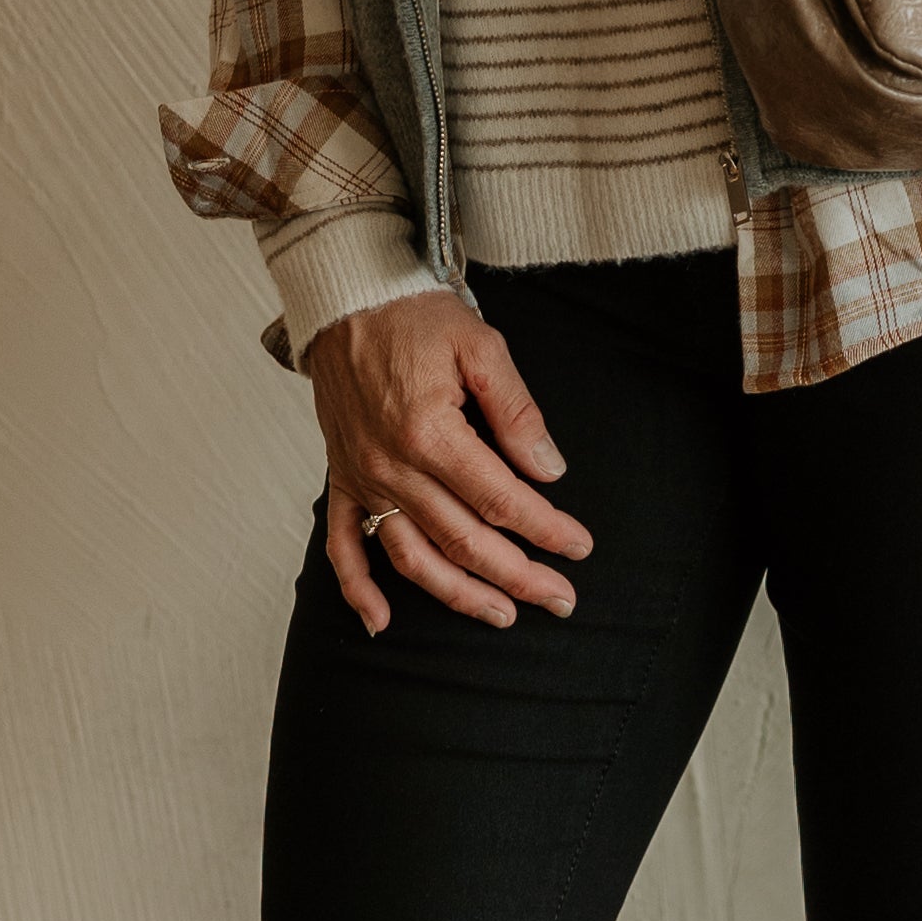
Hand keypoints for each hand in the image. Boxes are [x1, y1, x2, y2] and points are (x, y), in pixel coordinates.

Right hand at [312, 290, 593, 634]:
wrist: (346, 298)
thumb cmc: (415, 316)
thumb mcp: (480, 345)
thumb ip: (517, 410)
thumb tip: (548, 468)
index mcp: (430, 432)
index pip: (500, 499)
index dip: (545, 529)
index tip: (579, 547)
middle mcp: (393, 465)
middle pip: (464, 539)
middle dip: (518, 576)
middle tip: (560, 600)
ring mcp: (363, 477)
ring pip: (412, 557)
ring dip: (458, 594)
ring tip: (502, 615)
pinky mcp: (342, 477)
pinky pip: (343, 545)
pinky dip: (358, 589)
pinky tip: (381, 623)